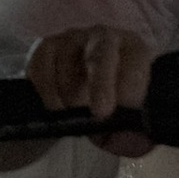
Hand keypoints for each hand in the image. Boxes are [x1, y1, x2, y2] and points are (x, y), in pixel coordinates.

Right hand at [12, 25, 149, 159]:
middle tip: (101, 112)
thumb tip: (131, 140)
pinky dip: (47, 89)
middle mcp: (104, 37)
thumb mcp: (128, 125)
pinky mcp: (46, 47)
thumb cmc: (112, 107)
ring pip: (67, 59)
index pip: (136, 59)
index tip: (126, 108)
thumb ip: (135, 134)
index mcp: (133, 50)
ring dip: (70, 92)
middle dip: (102, 82)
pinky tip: (55, 106)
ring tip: (74, 113)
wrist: (83, 98)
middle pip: (102, 51)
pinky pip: (42, 64)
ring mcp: (72, 39)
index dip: (132, 83)